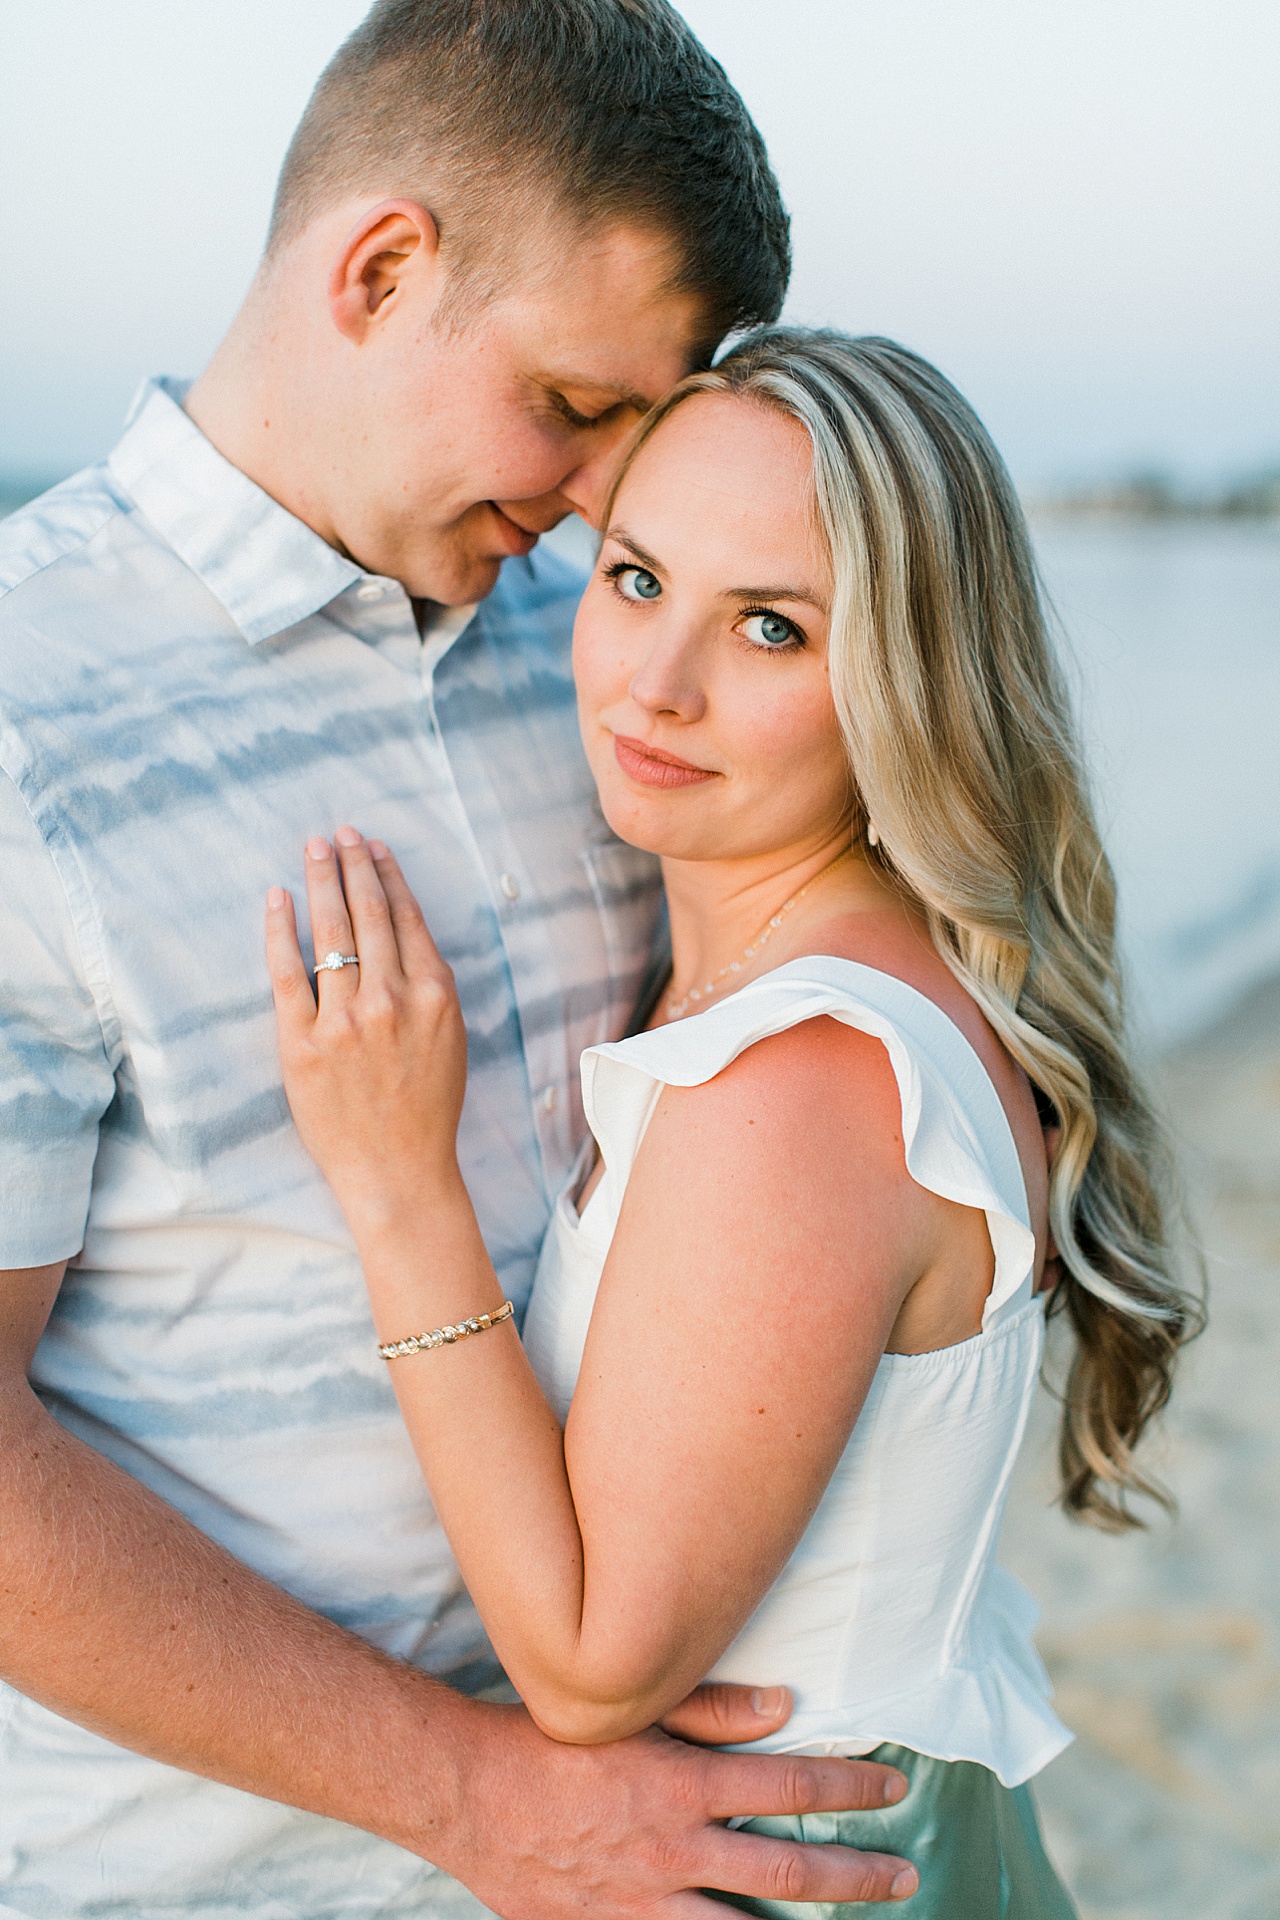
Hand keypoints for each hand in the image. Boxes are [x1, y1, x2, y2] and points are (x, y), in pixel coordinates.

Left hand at [266, 829, 466, 1226]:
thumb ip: (430, 987)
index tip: (372, 846)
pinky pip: (287, 973)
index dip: (387, 875)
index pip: (406, 917)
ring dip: (321, 881)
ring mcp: (345, 1021)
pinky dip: (281, 930)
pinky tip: (277, 898)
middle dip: (352, 864)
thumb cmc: (427, 1109)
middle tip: (338, 832)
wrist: (399, 1171)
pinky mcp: (302, 1044)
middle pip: (368, 914)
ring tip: (312, 848)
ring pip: (331, 932)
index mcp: (435, 996)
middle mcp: (392, 1000)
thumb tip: (404, 932)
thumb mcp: (451, 1039)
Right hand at [434, 1695, 918, 1916]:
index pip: (789, 1786)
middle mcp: (673, 1851)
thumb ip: (711, 1708)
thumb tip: (785, 1707)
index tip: (893, 1787)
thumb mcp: (631, 1708)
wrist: (465, 1794)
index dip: (848, 1787)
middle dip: (855, 1875)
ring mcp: (643, 1904)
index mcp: (681, 1785)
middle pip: (787, 1869)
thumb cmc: (548, 1740)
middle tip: (905, 1877)